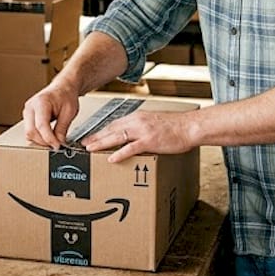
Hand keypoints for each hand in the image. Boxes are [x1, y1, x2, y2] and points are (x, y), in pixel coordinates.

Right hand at [23, 80, 79, 148]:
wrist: (63, 88)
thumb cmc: (66, 95)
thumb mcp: (69, 111)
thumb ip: (62, 128)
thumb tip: (59, 143)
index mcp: (41, 102)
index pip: (41, 126)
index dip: (49, 139)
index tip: (57, 146)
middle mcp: (30, 107)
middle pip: (31, 131)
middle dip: (44, 142)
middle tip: (56, 145)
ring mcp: (27, 112)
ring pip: (29, 134)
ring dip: (40, 141)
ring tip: (53, 142)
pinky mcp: (28, 117)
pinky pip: (30, 132)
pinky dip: (38, 138)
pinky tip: (48, 139)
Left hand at [82, 110, 197, 162]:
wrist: (190, 126)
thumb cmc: (176, 126)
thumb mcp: (155, 123)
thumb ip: (143, 128)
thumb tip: (134, 137)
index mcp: (138, 117)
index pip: (115, 124)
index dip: (102, 131)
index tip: (92, 137)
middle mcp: (138, 121)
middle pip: (112, 129)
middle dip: (96, 137)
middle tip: (84, 144)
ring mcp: (143, 131)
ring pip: (117, 136)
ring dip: (102, 143)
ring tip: (90, 149)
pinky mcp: (150, 140)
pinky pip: (131, 148)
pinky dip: (119, 153)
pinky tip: (111, 158)